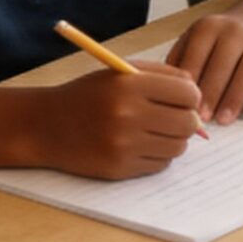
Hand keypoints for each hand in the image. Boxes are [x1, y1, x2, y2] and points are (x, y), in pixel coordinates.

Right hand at [35, 65, 204, 178]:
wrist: (46, 126)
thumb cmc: (87, 95)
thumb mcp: (120, 72)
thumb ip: (161, 75)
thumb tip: (197, 94)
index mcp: (129, 84)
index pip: (187, 92)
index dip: (190, 95)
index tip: (183, 98)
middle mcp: (128, 115)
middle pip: (188, 123)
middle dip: (187, 119)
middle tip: (173, 116)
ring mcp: (124, 145)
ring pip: (178, 146)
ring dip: (173, 139)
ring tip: (154, 129)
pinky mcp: (120, 169)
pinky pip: (160, 165)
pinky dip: (157, 155)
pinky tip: (140, 144)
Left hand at [165, 12, 242, 124]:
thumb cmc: (223, 38)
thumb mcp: (199, 37)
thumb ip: (181, 59)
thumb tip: (165, 91)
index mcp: (209, 27)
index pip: (196, 57)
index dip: (190, 84)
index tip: (183, 106)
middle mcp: (236, 30)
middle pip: (221, 67)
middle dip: (211, 95)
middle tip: (202, 119)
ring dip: (233, 100)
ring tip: (223, 121)